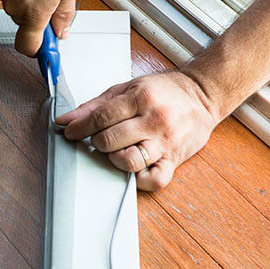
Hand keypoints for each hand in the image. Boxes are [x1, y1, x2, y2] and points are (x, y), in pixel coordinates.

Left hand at [56, 71, 218, 190]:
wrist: (203, 95)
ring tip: (116, 149)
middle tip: (98, 138)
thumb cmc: (163, 91)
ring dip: (114, 158)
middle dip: (96, 142)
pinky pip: (154, 180)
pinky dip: (138, 179)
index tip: (69, 132)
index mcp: (141, 98)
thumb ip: (95, 105)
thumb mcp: (126, 88)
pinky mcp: (174, 160)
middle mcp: (154, 120)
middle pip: (109, 141)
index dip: (79, 128)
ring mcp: (165, 142)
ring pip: (128, 161)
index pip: (100, 118)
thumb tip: (66, 120)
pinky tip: (133, 167)